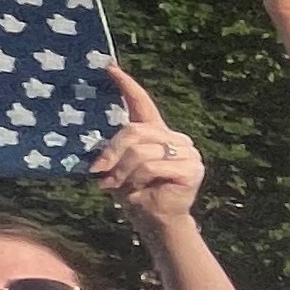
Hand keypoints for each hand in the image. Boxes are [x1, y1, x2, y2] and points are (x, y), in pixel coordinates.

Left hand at [88, 66, 203, 229]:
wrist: (156, 221)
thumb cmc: (136, 193)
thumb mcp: (120, 166)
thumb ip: (116, 149)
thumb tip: (98, 148)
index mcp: (158, 133)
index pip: (143, 103)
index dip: (127, 86)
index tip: (109, 67)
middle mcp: (176, 139)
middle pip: (135, 131)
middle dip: (112, 151)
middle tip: (98, 170)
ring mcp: (188, 153)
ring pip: (141, 150)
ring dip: (122, 171)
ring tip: (115, 186)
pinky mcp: (191, 169)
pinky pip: (152, 166)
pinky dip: (137, 179)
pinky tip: (135, 191)